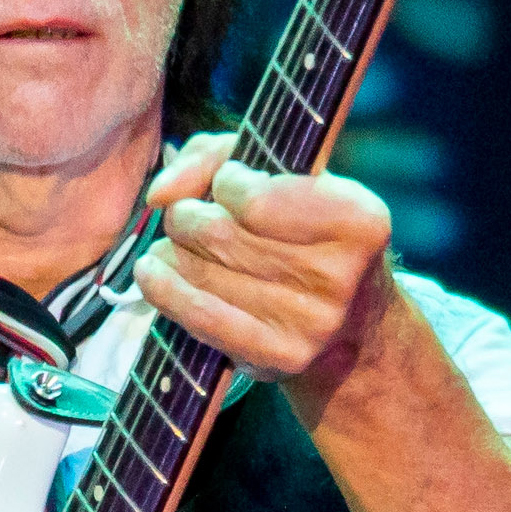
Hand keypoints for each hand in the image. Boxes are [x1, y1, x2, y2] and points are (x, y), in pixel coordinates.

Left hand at [136, 131, 395, 388]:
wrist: (351, 327)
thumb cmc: (304, 233)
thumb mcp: (282, 174)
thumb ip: (215, 156)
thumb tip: (160, 194)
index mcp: (359, 219)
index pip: (254, 197)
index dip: (225, 184)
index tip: (227, 187)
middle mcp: (343, 273)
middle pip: (220, 233)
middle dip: (188, 218)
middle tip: (189, 218)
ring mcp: (313, 321)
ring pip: (203, 272)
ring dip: (172, 252)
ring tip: (176, 246)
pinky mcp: (281, 356)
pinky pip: (201, 316)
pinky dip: (164, 289)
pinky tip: (151, 273)